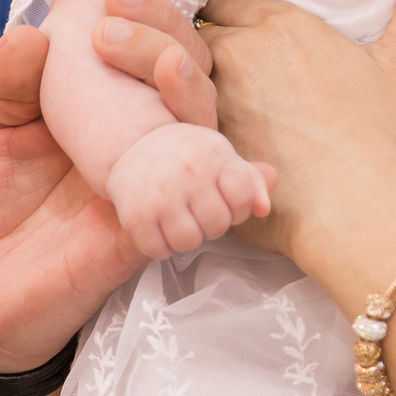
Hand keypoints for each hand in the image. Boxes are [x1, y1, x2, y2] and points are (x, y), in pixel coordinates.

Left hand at [0, 0, 207, 369]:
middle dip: (164, 45)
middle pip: (180, 78)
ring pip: (201, 134)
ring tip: (172, 76)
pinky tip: (254, 184)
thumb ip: (5, 84)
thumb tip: (31, 33)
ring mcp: (149, 184)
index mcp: (102, 102)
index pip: (143, 46)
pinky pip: (200, 212)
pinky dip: (236, 193)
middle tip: (121, 36)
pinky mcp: (150, 235)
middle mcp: (137, 136)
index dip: (143, 16)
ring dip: (195, 101)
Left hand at [95, 0, 395, 261]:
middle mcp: (244, 56)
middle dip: (151, 7)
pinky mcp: (204, 146)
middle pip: (189, 22)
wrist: (362, 207)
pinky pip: (163, 119)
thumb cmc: (382, 140)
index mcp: (282, 30)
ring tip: (96, 31)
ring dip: (132, 44)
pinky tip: (104, 103)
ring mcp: (220, 101)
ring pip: (166, 61)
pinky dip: (138, 105)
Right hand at [106, 125, 273, 258]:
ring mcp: (160, 195)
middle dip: (211, 224)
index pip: (243, 197)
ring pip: (189, 242)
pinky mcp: (135, 215)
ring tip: (179, 220)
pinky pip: (158, 250)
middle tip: (197, 210)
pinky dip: (160, 246)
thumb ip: (250, 181)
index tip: (224, 199)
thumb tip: (263, 210)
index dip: (238, 206)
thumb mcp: (220, 158)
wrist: (132, 145)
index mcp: (214, 155)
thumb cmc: (188, 157)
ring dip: (186, 238)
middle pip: (218, 225)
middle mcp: (188, 173)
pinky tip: (159, 227)